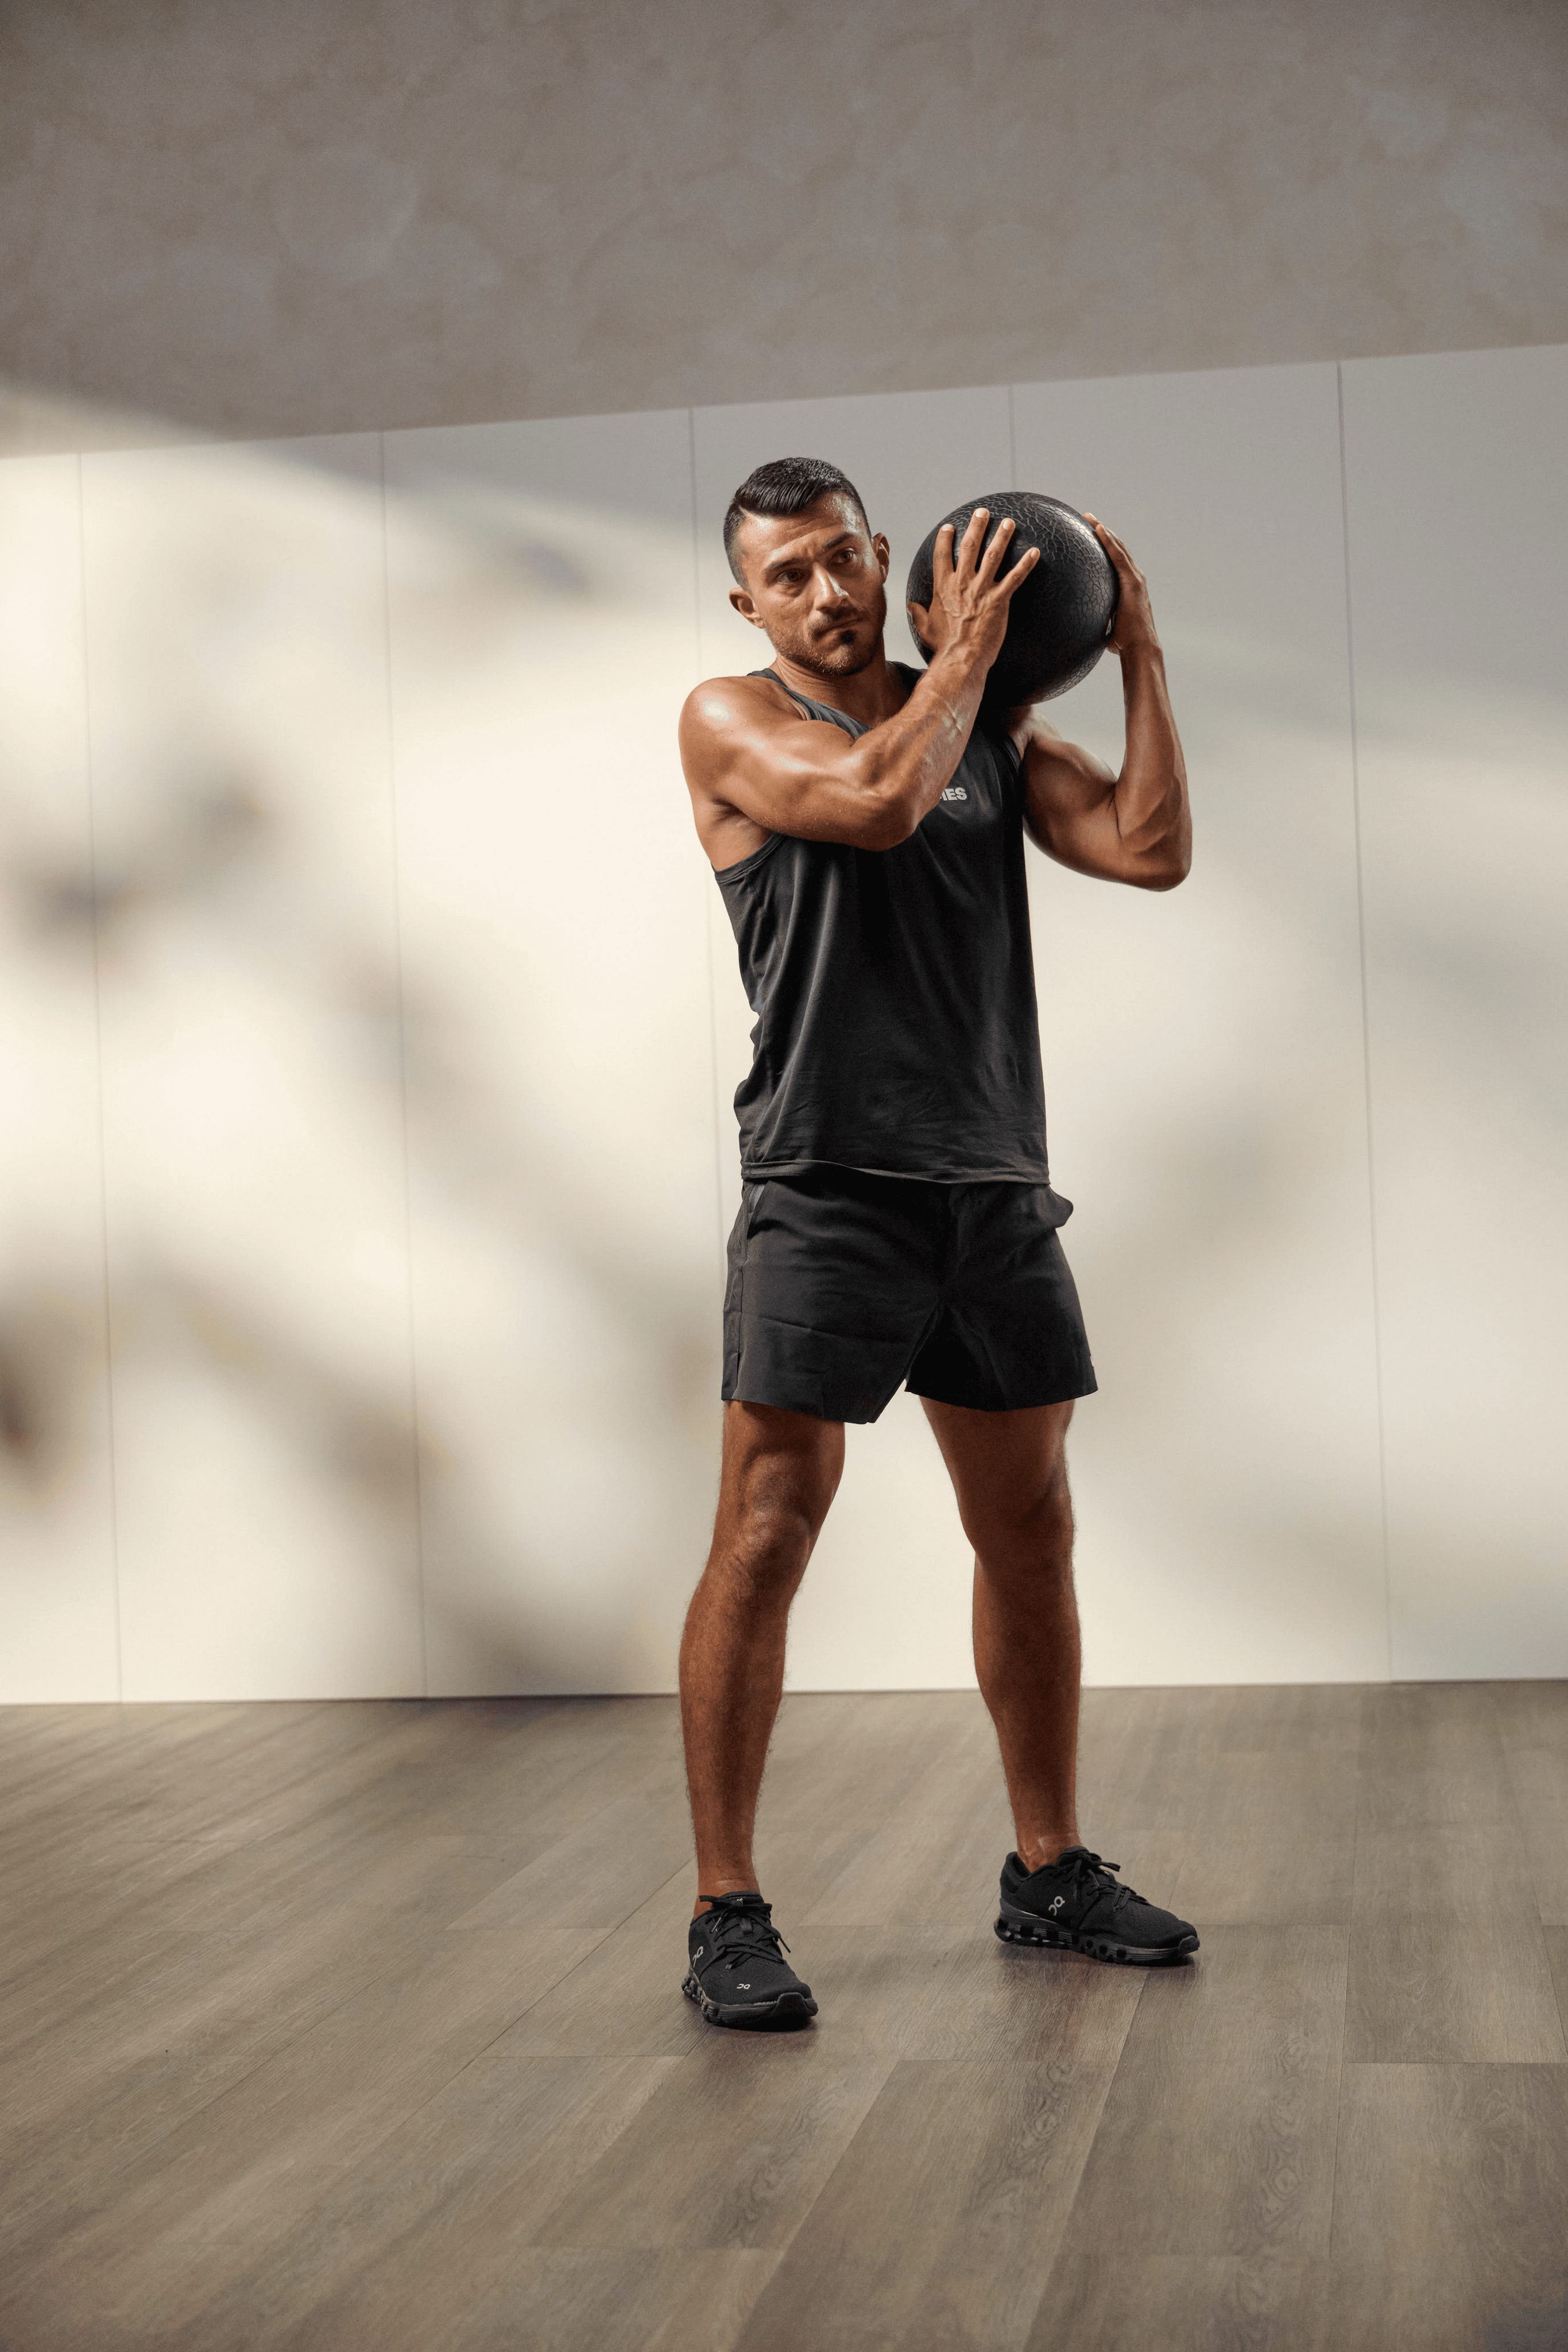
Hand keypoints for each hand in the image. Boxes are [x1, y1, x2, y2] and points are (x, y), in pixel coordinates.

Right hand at [907, 507, 1039, 676]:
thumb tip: (910, 606)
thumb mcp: (925, 628)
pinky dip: (1026, 564)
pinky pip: (1015, 578)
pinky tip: (1035, 552)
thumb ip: (918, 614)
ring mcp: (981, 590)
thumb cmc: (943, 646)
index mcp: (943, 587)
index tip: (950, 527)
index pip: (942, 555)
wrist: (960, 658)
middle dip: (977, 526)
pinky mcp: (999, 600)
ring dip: (1002, 536)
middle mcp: (962, 583)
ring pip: (993, 556)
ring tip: (1009, 523)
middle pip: (970, 546)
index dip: (946, 539)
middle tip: (984, 512)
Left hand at [1084, 515, 1157, 655]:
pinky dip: (1109, 541)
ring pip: (1118, 548)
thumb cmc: (1123, 642)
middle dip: (1103, 532)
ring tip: (1089, 518)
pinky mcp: (1132, 581)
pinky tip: (1098, 529)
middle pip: (1117, 548)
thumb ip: (1096, 618)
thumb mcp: (1106, 625)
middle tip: (1087, 519)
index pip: (1116, 560)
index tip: (1091, 534)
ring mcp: (1135, 578)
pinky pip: (1118, 556)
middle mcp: (1134, 578)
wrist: (1139, 647)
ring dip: (1104, 531)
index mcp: (1129, 586)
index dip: (1105, 545)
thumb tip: (1079, 624)